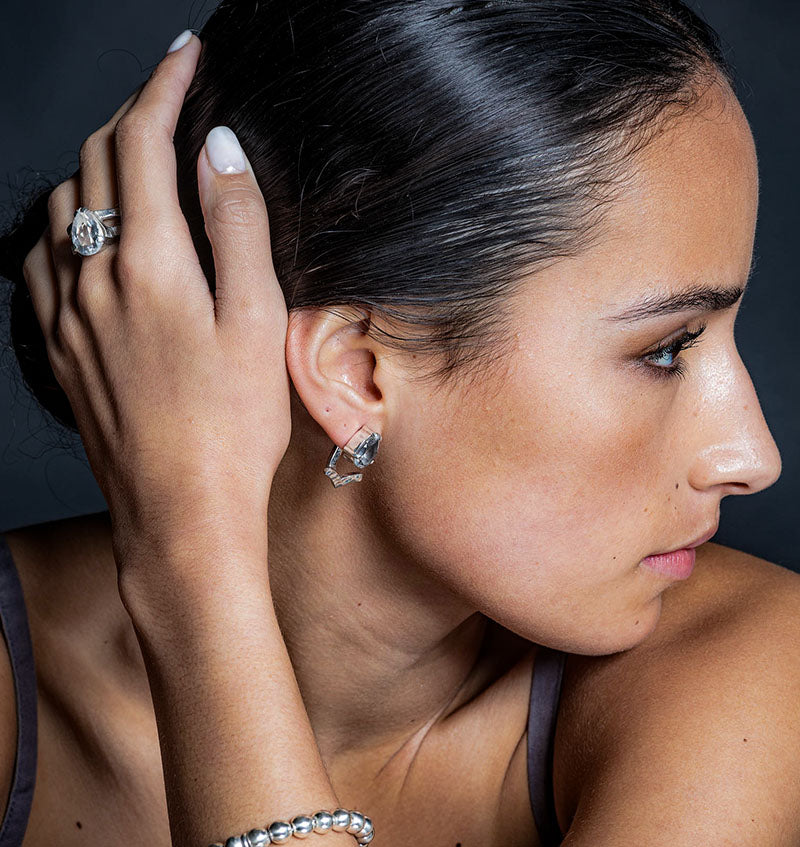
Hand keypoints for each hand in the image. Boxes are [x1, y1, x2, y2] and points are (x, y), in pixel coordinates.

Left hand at [20, 34, 290, 577]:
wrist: (181, 512)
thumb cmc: (232, 427)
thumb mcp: (257, 321)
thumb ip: (237, 226)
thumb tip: (221, 150)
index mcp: (150, 264)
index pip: (142, 141)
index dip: (164, 86)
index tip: (187, 58)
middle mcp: (94, 278)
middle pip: (94, 162)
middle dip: (130, 116)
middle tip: (170, 104)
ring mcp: (67, 314)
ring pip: (61, 206)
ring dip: (96, 167)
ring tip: (136, 165)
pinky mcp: (60, 347)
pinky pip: (40, 261)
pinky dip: (65, 225)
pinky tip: (89, 237)